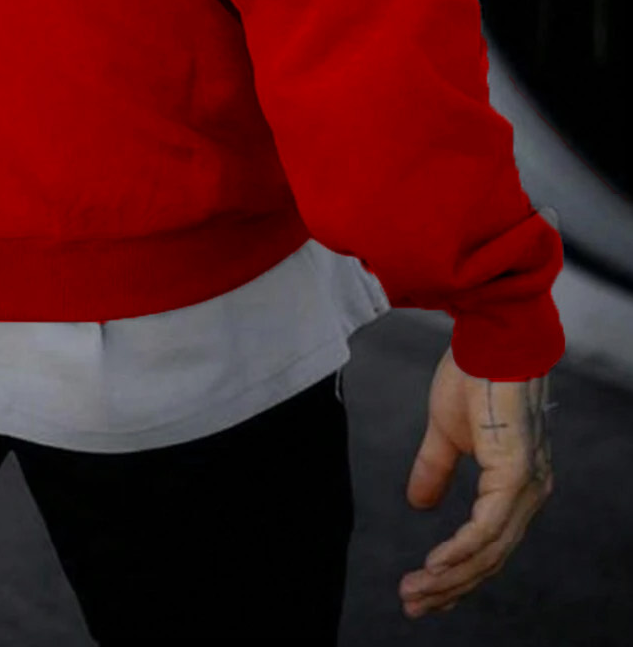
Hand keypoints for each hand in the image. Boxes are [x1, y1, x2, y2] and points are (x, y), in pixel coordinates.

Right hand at [399, 342, 554, 618]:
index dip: (456, 573)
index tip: (424, 591)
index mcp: (517, 485)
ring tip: (415, 591)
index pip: (489, 545)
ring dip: (449, 578)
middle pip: (490, 559)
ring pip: (488, 552)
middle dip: (449, 588)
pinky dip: (460, 552)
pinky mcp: (515, 475)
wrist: (488, 338)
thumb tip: (418, 503)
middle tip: (413, 605)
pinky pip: (487, 529)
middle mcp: (530, 494)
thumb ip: (436, 468)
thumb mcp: (445, 431)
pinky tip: (436, 566)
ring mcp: (526, 487)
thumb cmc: (474, 376)